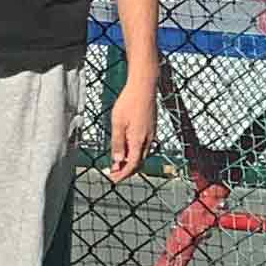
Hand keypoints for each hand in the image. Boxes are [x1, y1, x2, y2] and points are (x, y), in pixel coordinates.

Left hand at [107, 60, 157, 178]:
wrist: (144, 87)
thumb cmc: (129, 102)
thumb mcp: (117, 123)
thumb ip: (117, 142)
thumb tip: (117, 161)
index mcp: (139, 140)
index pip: (133, 165)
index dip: (123, 174)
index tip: (113, 179)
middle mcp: (148, 140)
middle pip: (139, 162)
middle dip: (126, 170)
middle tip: (113, 174)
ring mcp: (151, 134)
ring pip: (141, 155)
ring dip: (130, 161)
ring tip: (117, 163)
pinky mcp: (151, 129)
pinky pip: (143, 146)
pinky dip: (134, 152)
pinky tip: (125, 149)